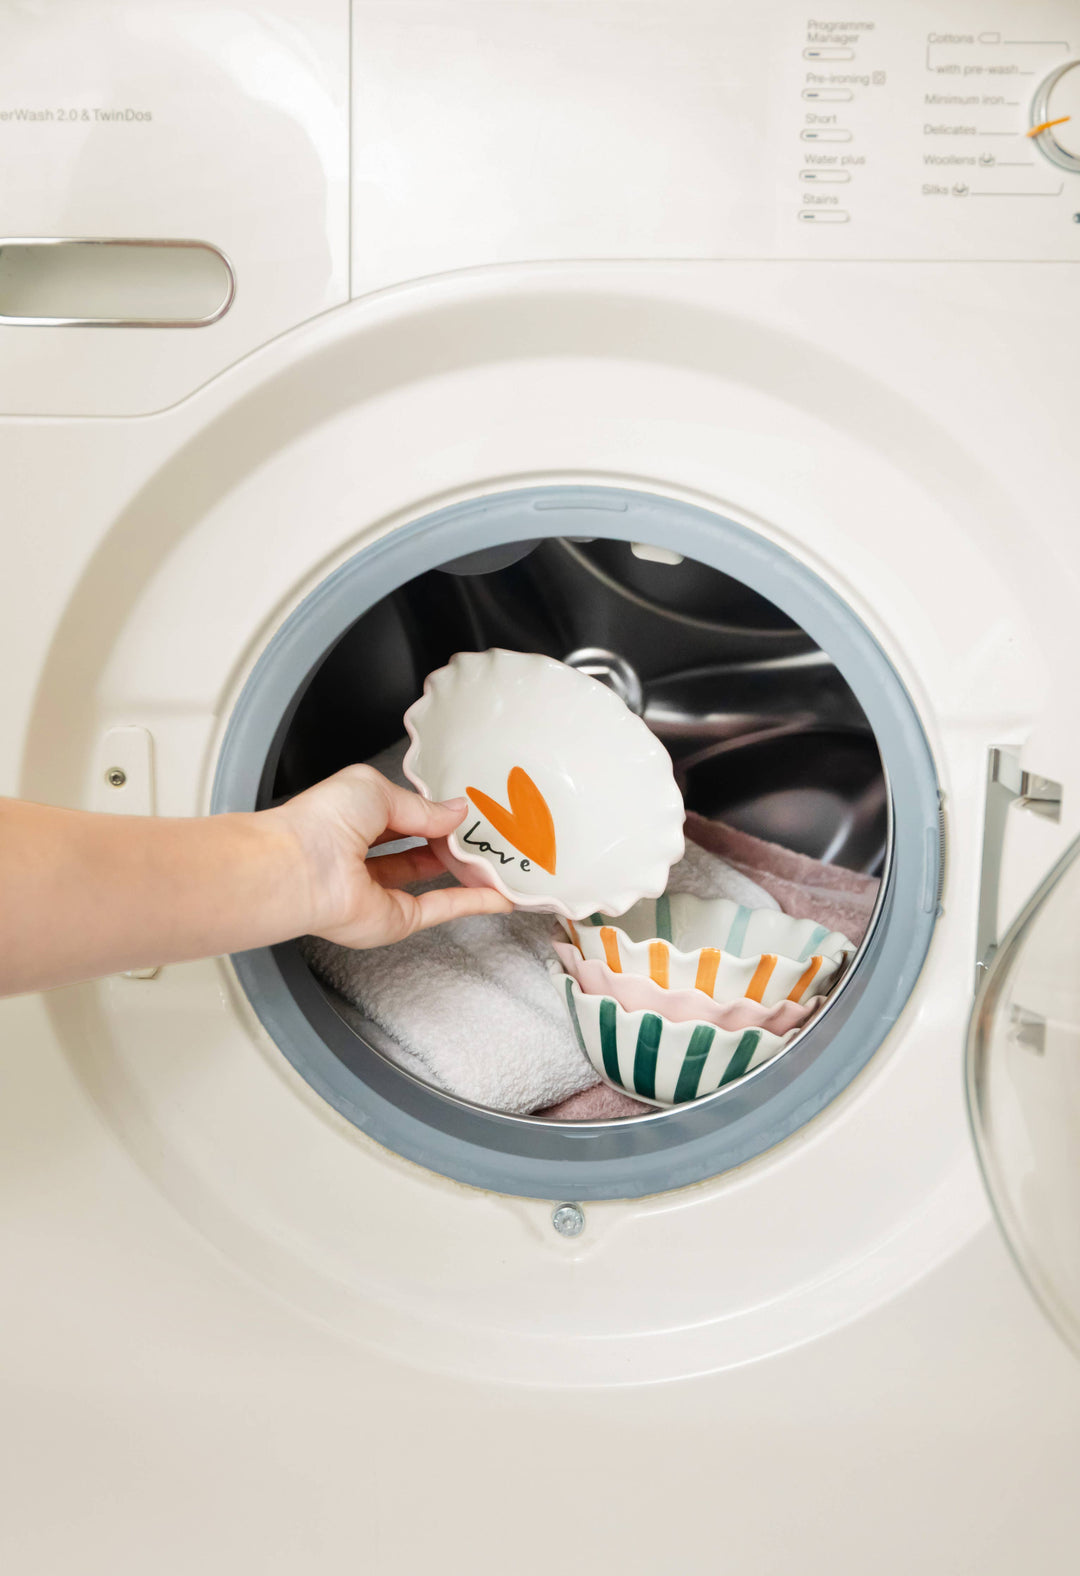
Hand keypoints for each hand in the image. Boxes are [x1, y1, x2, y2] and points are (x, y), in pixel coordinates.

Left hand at [271, 765, 513, 948]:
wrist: (298, 869)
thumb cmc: (322, 821)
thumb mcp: (378, 790)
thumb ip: (422, 806)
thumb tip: (457, 811)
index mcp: (354, 819)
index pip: (401, 816)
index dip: (432, 812)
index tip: (464, 809)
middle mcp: (364, 857)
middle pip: (416, 849)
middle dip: (449, 840)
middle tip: (485, 831)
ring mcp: (379, 891)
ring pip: (430, 879)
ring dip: (464, 870)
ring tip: (498, 857)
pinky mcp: (394, 919)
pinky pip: (439, 908)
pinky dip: (471, 902)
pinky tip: (498, 895)